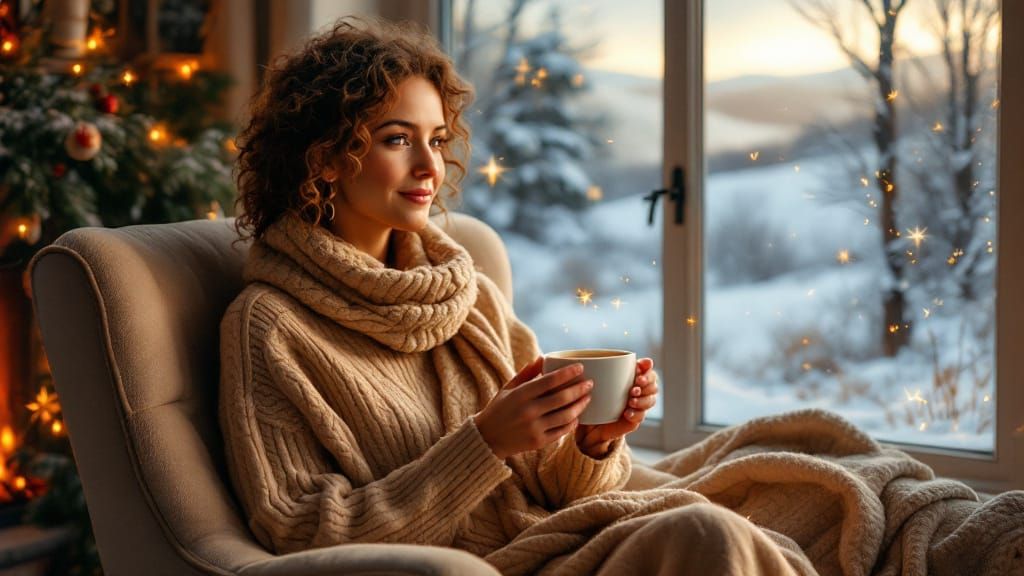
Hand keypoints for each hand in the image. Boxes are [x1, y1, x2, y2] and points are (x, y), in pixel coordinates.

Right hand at [474, 356, 592, 459]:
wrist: (486, 438)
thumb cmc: (498, 409)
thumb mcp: (508, 388)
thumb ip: (526, 374)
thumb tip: (543, 357)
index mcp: (521, 395)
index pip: (550, 380)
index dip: (568, 373)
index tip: (580, 367)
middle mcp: (529, 411)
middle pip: (562, 398)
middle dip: (580, 389)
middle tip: (589, 383)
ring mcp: (534, 428)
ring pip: (566, 415)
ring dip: (580, 406)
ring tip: (587, 398)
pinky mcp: (538, 442)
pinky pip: (562, 431)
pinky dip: (572, 423)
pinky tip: (577, 416)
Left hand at [575, 358, 657, 457]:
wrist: (591, 421)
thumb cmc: (595, 396)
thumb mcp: (597, 382)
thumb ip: (602, 371)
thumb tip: (593, 360)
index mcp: (634, 378)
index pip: (649, 371)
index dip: (647, 369)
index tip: (639, 369)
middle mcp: (640, 390)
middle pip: (654, 385)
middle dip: (646, 385)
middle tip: (633, 388)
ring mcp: (639, 405)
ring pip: (651, 400)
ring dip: (642, 400)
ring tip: (630, 401)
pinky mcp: (636, 418)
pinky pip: (641, 416)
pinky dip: (635, 414)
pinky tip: (626, 413)